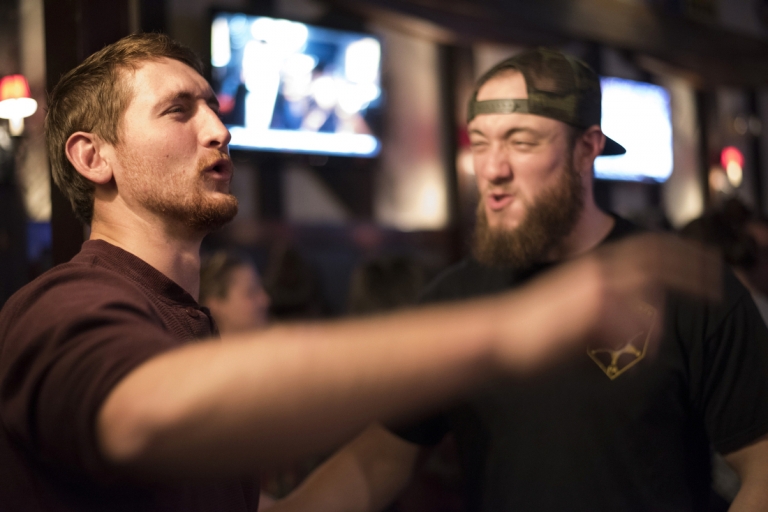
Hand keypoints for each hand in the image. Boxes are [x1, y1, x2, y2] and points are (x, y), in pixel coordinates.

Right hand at [495, 233, 720, 369]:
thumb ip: (598, 302)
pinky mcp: (593, 311)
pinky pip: (632, 327)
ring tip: (638, 344)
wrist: (497, 333)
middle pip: (657, 257)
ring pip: (648, 299)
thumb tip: (627, 316)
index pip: (645, 248)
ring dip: (650, 325)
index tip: (701, 262)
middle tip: (715, 284)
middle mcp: (597, 269)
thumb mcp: (567, 304)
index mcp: (591, 264)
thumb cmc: (527, 324)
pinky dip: (634, 343)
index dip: (677, 252)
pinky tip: (619, 353)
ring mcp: (596, 288)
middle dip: (691, 268)